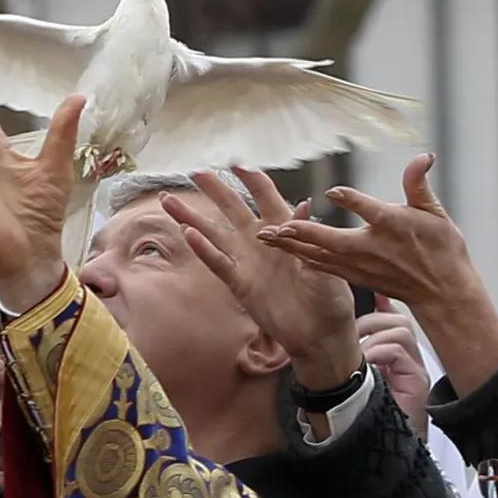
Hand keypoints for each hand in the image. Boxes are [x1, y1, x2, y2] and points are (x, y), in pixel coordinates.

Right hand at [165, 168, 361, 389]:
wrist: (321, 334)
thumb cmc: (330, 297)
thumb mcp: (326, 263)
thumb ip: (310, 236)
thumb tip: (304, 204)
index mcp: (286, 228)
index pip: (264, 194)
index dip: (250, 177)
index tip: (234, 162)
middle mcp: (262, 240)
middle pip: (232, 207)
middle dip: (213, 189)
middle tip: (193, 172)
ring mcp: (247, 261)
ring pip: (214, 233)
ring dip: (192, 218)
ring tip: (168, 201)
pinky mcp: (240, 283)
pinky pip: (218, 263)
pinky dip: (203, 250)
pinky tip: (187, 234)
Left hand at [264, 155, 497, 395]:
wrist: (442, 291)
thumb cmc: (441, 247)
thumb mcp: (435, 212)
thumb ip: (419, 183)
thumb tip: (423, 155)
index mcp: (394, 226)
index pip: (371, 210)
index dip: (352, 200)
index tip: (333, 192)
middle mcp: (374, 248)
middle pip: (334, 240)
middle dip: (304, 233)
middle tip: (276, 227)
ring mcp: (362, 265)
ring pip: (321, 255)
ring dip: (293, 247)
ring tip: (265, 237)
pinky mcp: (356, 276)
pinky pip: (324, 267)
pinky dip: (302, 258)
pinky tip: (283, 251)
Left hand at [357, 298, 431, 440]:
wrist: (383, 451)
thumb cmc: (365, 417)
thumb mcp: (352, 379)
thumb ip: (349, 357)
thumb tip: (331, 333)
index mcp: (394, 357)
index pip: (391, 318)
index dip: (380, 302)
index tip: (369, 291)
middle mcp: (409, 359)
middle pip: (398, 319)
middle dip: (371, 321)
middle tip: (352, 339)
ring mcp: (416, 369)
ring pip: (400, 330)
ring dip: (373, 338)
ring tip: (359, 357)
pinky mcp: (417, 381)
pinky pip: (399, 351)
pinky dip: (378, 353)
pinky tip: (367, 366)